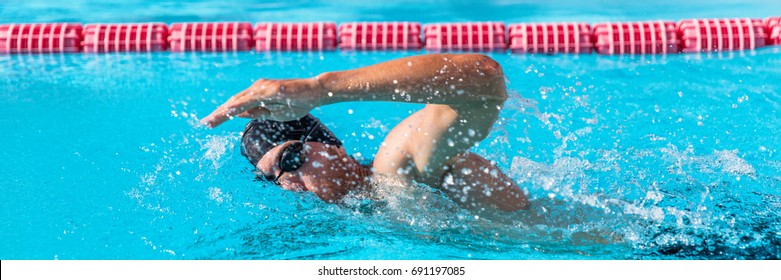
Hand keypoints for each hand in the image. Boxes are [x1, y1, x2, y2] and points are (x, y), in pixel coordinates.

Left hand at [200, 78, 322, 127]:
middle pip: (233, 102)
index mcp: (257, 93)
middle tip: (204, 124)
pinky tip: (229, 112)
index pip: (236, 105)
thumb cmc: (297, 102)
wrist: (315, 91)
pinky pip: (251, 99)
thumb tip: (239, 114)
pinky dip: (238, 106)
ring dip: (223, 111)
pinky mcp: (270, 90)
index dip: (222, 114)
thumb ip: (256, 112)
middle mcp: (257, 87)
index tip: (210, 123)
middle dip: (218, 114)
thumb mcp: (274, 112)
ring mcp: (263, 87)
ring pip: (239, 100)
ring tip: (211, 120)